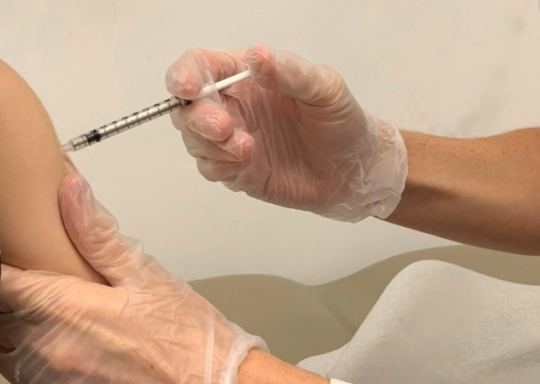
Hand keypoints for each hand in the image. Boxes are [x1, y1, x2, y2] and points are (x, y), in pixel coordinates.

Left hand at [0, 174, 264, 383]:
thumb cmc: (191, 342)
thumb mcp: (148, 277)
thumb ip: (97, 235)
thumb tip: (68, 190)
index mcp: (62, 305)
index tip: (8, 263)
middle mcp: (45, 350)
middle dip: (8, 307)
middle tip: (42, 302)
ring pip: (2, 360)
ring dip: (19, 345)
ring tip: (61, 338)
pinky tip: (69, 375)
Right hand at [166, 45, 408, 222]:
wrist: (354, 169)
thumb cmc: (341, 120)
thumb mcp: (325, 88)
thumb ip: (291, 73)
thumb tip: (256, 57)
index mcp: (246, 76)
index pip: (201, 65)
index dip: (186, 73)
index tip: (188, 87)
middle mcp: (233, 105)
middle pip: (187, 106)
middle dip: (197, 117)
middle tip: (225, 128)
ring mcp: (232, 140)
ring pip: (194, 139)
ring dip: (210, 145)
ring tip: (247, 150)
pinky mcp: (236, 171)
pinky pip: (210, 168)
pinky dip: (220, 166)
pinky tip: (246, 164)